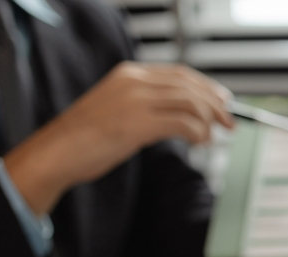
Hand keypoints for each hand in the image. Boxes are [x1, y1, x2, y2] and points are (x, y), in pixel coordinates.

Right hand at [4, 62, 233, 214]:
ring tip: (213, 137)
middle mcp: (134, 81)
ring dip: (208, 121)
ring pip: (190, 103)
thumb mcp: (117, 109)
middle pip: (190, 86)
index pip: (180, 74)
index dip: (206, 87)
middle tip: (230, 122)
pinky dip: (198, 133)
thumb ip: (145, 104)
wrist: (57, 152)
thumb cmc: (86, 138)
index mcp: (129, 74)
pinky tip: (199, 143)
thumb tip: (180, 114)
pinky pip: (182, 123)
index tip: (222, 101)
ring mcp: (136, 101)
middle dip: (216, 104)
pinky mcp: (138, 123)